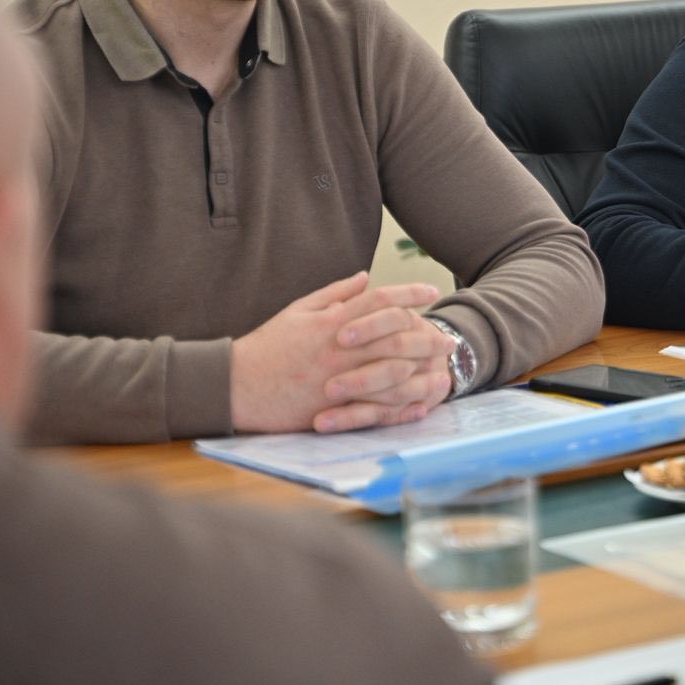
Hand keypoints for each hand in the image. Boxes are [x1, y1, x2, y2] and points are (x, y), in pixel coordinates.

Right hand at [230, 272, 456, 433]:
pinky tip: (420, 404)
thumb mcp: (298, 310)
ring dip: (421, 373)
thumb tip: (365, 277)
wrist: (236, 386)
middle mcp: (339, 348)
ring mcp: (338, 379)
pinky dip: (401, 406)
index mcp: (331, 321)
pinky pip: (376, 407)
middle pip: (395, 337)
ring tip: (443, 373)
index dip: (410, 293)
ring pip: (391, 374)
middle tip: (448, 338)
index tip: (432, 292)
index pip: (380, 300)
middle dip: (427, 336)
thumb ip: (334, 293)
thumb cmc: (266, 347)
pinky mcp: (333, 407)